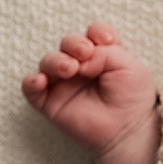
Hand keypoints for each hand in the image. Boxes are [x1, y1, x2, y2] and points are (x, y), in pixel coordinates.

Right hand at [21, 24, 161, 163]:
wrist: (128, 130)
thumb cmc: (132, 98)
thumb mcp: (129, 67)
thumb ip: (107, 53)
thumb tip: (81, 58)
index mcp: (102, 55)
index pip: (92, 34)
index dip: (97, 32)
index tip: (107, 40)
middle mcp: (81, 66)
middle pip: (68, 43)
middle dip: (74, 43)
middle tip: (85, 53)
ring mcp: (64, 83)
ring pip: (48, 61)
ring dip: (56, 61)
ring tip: (70, 69)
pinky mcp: (50, 102)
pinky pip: (30, 88)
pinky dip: (32, 82)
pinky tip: (41, 81)